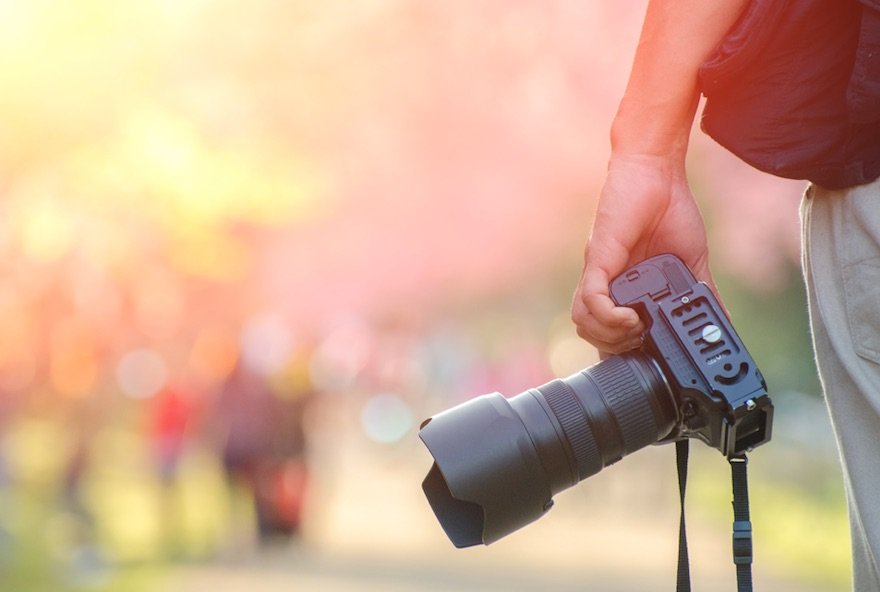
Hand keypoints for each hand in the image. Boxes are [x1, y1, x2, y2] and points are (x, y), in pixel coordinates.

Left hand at [571, 154, 718, 354]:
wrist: (658, 173)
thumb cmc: (670, 211)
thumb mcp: (691, 262)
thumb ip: (701, 294)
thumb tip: (723, 321)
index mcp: (625, 289)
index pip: (609, 334)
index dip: (622, 351)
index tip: (647, 355)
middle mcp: (607, 284)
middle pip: (592, 335)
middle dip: (617, 348)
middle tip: (644, 342)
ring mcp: (600, 273)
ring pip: (584, 322)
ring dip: (610, 335)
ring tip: (637, 329)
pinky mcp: (599, 259)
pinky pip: (590, 299)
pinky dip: (607, 316)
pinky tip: (630, 317)